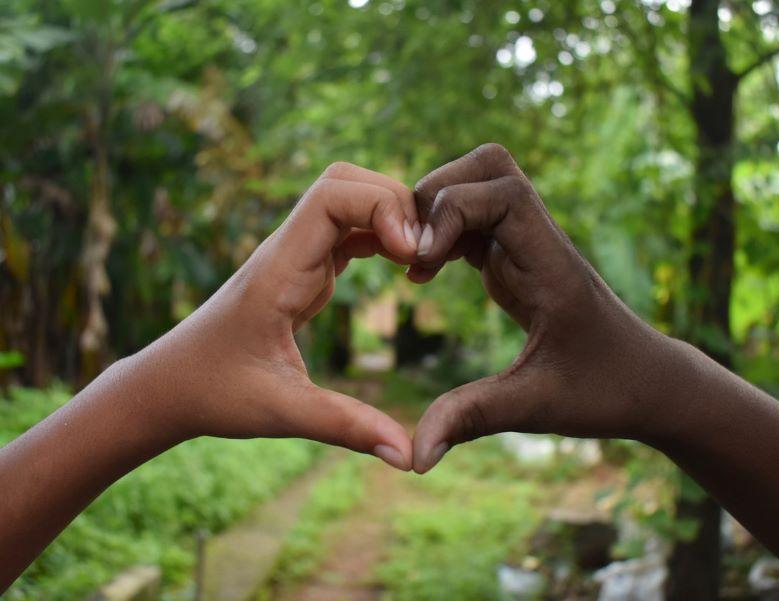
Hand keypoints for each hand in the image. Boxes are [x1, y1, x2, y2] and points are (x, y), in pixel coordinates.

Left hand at [126, 162, 419, 468]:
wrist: (169, 385)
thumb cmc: (213, 393)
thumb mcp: (281, 412)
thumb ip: (346, 427)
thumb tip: (409, 456)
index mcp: (279, 270)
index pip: (332, 195)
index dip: (382, 208)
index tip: (411, 255)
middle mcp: (288, 250)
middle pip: (346, 181)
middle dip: (394, 201)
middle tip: (425, 253)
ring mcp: (295, 255)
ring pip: (349, 199)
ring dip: (391, 216)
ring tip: (422, 262)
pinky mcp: (302, 269)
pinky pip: (349, 231)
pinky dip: (383, 236)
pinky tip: (404, 268)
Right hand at [408, 144, 674, 472]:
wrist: (648, 381)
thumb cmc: (605, 390)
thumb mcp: (536, 407)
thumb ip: (472, 419)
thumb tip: (413, 458)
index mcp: (551, 264)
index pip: (505, 192)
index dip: (453, 211)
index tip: (420, 263)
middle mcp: (539, 241)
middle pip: (488, 165)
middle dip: (438, 193)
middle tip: (411, 251)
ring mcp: (527, 244)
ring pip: (477, 185)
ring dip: (436, 210)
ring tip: (415, 264)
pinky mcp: (516, 258)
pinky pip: (473, 219)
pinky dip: (442, 232)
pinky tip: (425, 273)